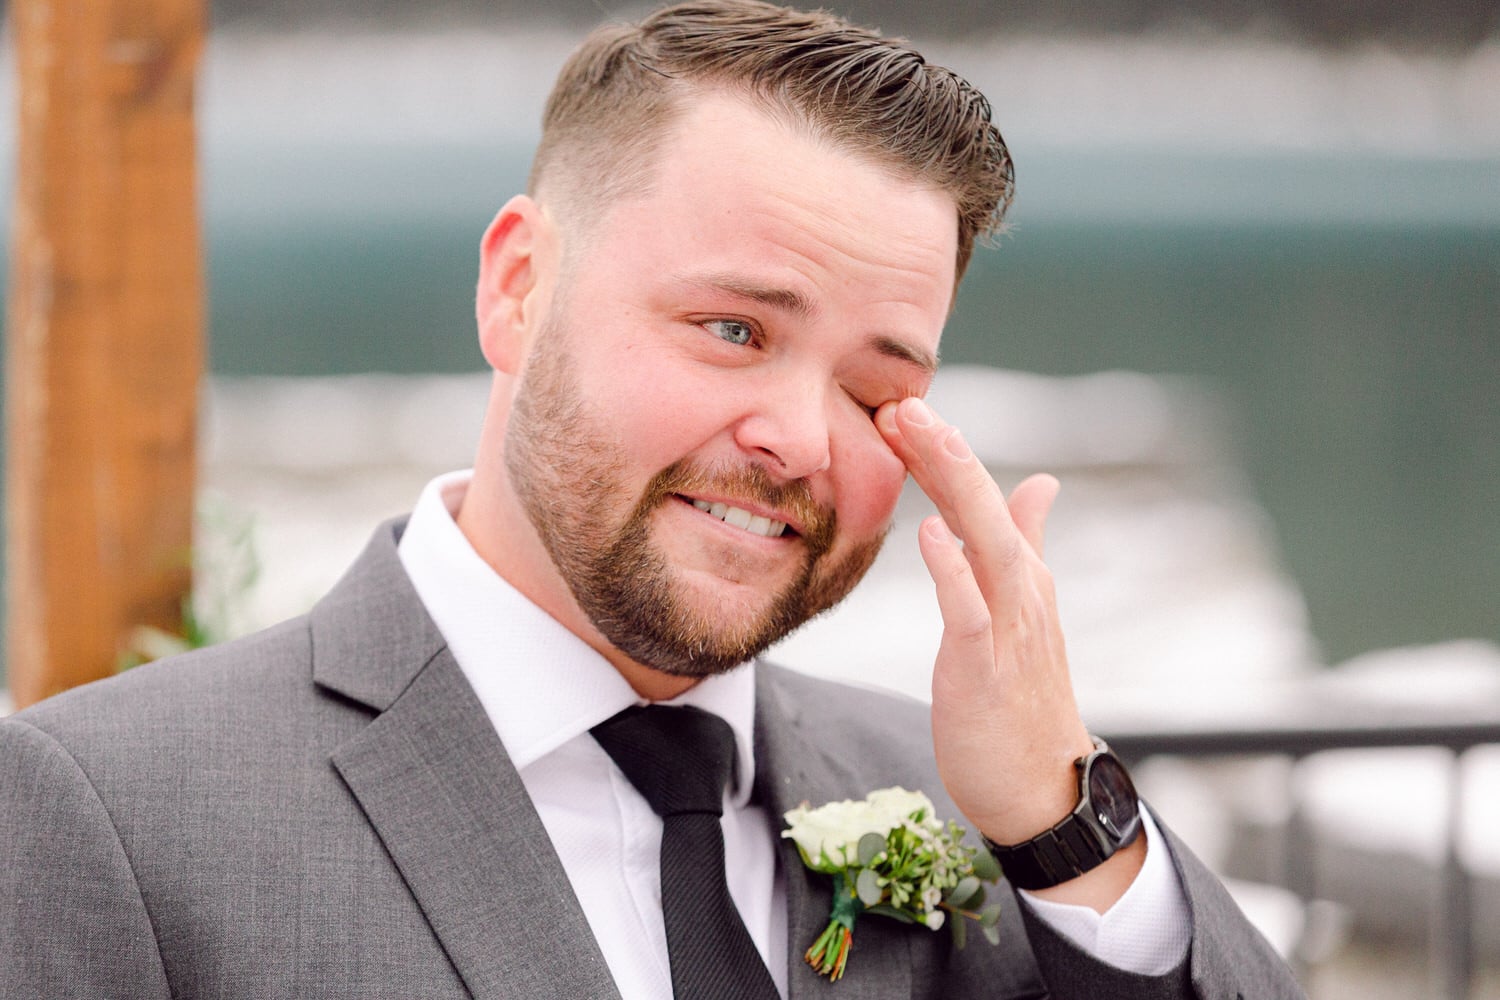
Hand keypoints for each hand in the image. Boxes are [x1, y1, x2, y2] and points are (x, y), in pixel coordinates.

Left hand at [875, 397, 1093, 846]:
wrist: (1042, 787)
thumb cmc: (1022, 698)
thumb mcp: (1022, 610)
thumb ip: (1026, 543)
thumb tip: (1042, 482)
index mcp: (1020, 573)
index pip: (980, 497)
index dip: (944, 451)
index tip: (902, 408)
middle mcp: (1021, 588)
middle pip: (984, 504)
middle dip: (946, 449)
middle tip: (904, 400)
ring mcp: (1009, 627)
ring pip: (986, 541)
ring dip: (954, 486)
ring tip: (919, 434)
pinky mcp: (988, 667)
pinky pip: (970, 611)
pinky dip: (953, 569)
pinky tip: (930, 532)